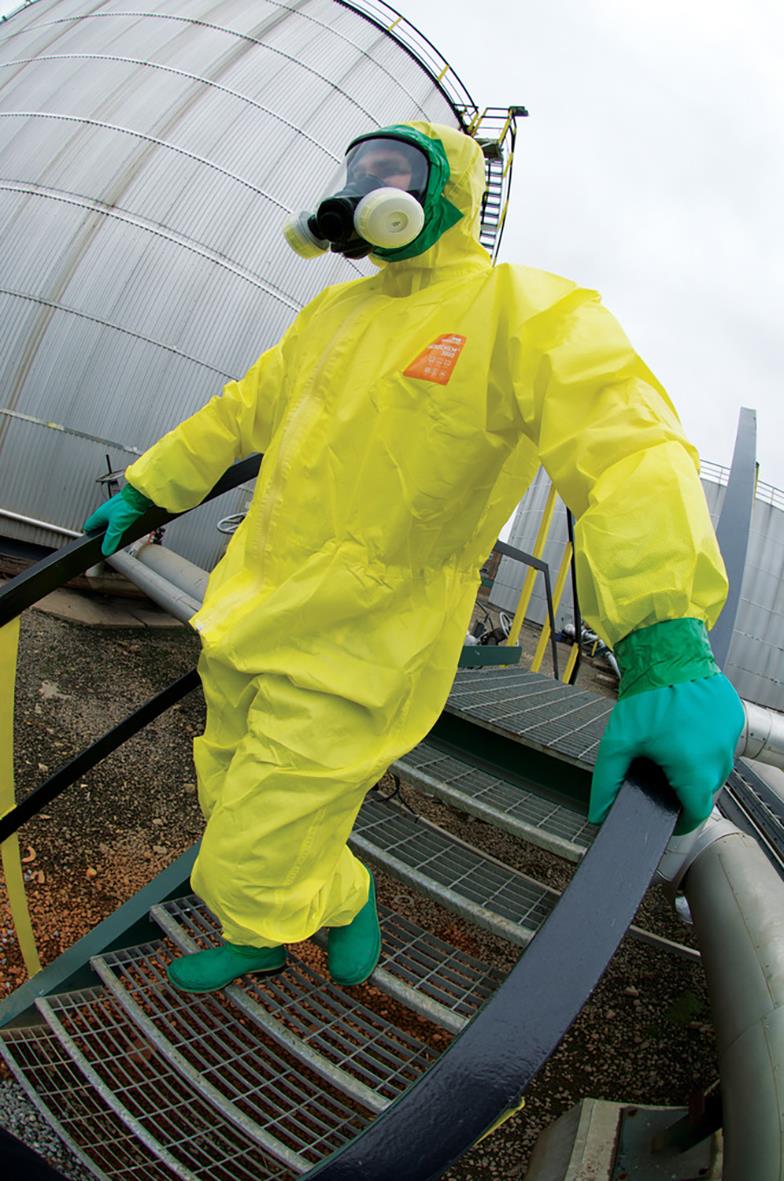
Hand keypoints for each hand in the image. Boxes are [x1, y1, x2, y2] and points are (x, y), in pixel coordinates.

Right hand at [83, 483, 152, 555]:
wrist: (140, 495)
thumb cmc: (126, 505)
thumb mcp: (116, 527)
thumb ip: (110, 540)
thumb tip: (105, 550)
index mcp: (99, 514)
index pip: (88, 527)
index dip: (89, 536)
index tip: (90, 542)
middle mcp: (105, 511)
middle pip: (99, 525)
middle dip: (102, 534)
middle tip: (104, 543)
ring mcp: (114, 509)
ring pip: (109, 522)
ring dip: (112, 530)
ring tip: (116, 537)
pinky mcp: (123, 508)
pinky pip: (119, 519)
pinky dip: (120, 525)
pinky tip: (125, 528)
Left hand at [590, 619, 744, 834]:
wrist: (668, 654)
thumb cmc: (646, 697)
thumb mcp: (619, 742)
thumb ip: (608, 781)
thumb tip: (598, 812)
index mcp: (694, 769)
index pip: (697, 813)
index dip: (681, 819)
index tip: (669, 815)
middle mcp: (719, 757)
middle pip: (705, 790)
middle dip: (684, 787)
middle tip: (661, 770)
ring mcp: (729, 736)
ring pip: (715, 766)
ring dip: (696, 764)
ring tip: (672, 745)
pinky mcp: (733, 718)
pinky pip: (722, 743)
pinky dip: (706, 742)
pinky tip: (686, 727)